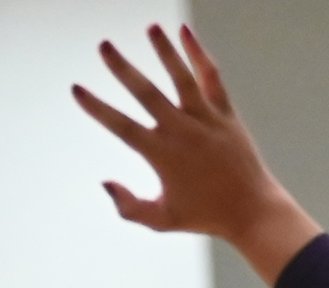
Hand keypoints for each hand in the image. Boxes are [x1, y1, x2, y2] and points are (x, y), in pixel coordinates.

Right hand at [71, 26, 319, 284]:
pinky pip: (211, 78)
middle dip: (122, 68)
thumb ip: (129, 206)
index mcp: (162, 155)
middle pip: (146, 93)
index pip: (121, 126)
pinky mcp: (226, 114)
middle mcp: (182, 132)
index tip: (77, 89)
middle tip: (104, 45)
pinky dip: (199, 54)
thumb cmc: (204, 216)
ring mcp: (206, 119)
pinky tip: (186, 32)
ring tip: (151, 26)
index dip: (96, 107)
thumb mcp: (161, 220)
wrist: (252, 211)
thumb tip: (105, 183)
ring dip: (165, 50)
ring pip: (181, 77)